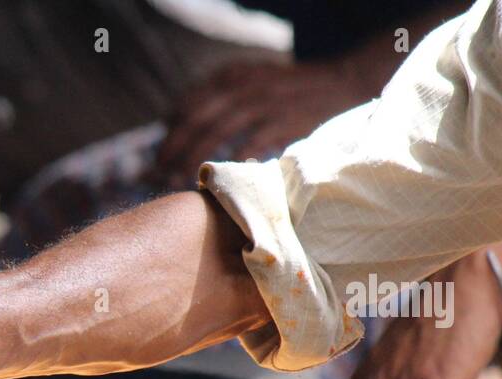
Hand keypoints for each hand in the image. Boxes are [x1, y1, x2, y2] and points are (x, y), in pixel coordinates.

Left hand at [155, 59, 376, 185]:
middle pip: (198, 117)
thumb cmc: (291, 91)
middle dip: (175, 147)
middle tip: (160, 174)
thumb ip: (222, 98)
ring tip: (180, 180)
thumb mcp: (253, 82)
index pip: (190, 102)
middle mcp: (245, 85)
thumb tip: (181, 120)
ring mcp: (265, 102)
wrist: (342, 82)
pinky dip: (233, 161)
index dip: (171, 131)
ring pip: (218, 129)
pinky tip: (221, 179)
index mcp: (234, 75)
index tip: (160, 157)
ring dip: (196, 156)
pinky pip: (252, 142)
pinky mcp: (286, 120)